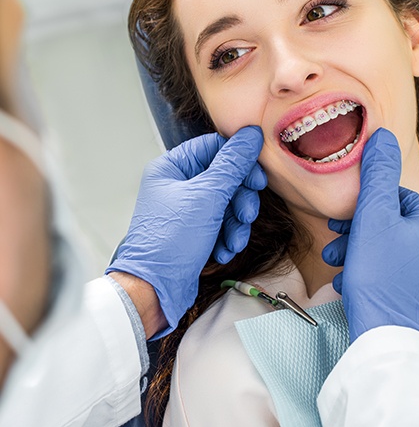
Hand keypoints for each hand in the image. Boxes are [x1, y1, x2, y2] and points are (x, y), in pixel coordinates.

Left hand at [106, 126, 266, 336]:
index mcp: (171, 167)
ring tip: (234, 240)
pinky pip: (221, 223)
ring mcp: (186, 209)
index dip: (239, 161)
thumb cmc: (170, 242)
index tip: (257, 178)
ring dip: (236, 222)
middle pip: (224, 177)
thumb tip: (251, 136)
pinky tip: (224, 250)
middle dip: (240, 199)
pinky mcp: (194, 230)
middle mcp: (177, 185)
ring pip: (226, 202)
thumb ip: (233, 165)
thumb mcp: (208, 197)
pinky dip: (227, 236)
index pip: (214, 148)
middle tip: (247, 214)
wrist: (154, 291)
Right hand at [322, 128, 418, 343]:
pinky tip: (350, 283)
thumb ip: (377, 174)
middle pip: (390, 226)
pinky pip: (394, 276)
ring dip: (359, 253)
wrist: (389, 339)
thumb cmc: (379, 275)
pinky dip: (371, 275)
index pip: (393, 198)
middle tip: (334, 242)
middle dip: (356, 232)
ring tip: (337, 264)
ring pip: (389, 252)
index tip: (339, 219)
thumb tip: (382, 135)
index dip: (362, 206)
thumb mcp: (373, 217)